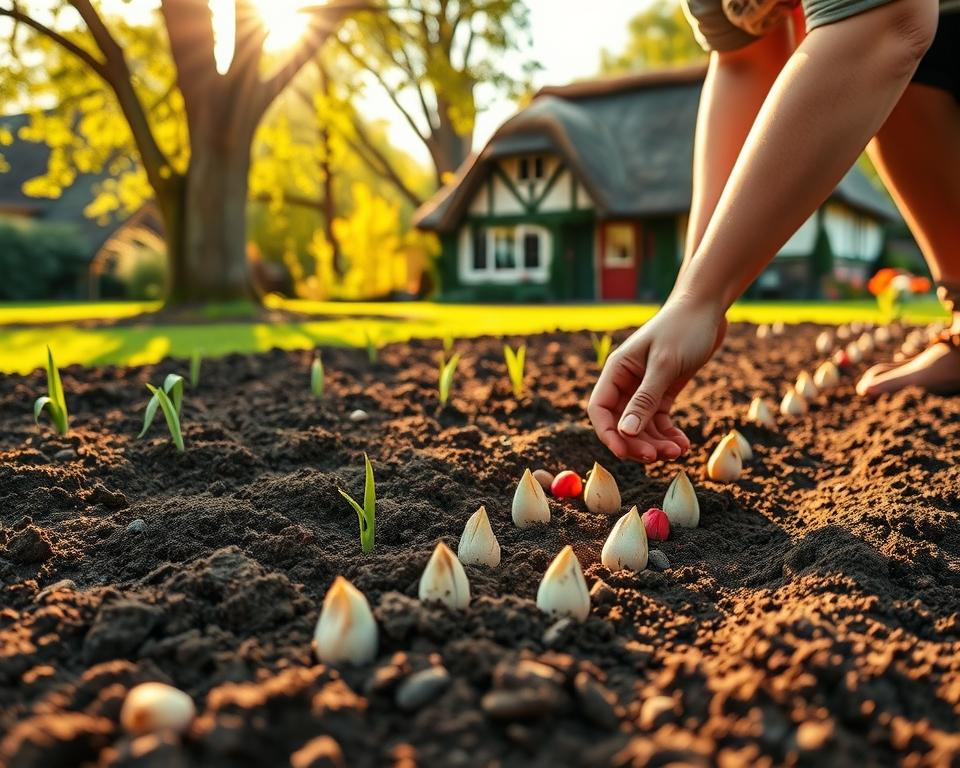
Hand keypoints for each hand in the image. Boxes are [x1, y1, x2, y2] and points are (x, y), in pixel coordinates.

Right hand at [588, 296, 726, 461]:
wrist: (707, 308)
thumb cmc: (683, 329)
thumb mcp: (664, 364)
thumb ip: (644, 399)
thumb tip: (624, 432)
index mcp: (616, 370)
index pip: (600, 409)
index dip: (608, 433)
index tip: (624, 452)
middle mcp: (626, 382)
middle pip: (621, 423)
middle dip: (637, 443)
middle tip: (658, 457)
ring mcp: (645, 388)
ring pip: (642, 426)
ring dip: (656, 443)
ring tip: (678, 451)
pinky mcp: (664, 392)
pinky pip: (660, 421)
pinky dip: (669, 435)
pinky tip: (683, 444)